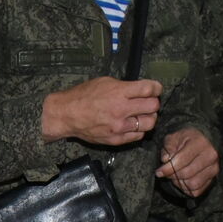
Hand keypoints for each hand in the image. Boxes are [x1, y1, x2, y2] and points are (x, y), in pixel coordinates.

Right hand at [40, 77, 162, 145]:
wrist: (66, 115)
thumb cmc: (83, 96)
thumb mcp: (104, 82)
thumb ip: (124, 87)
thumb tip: (140, 90)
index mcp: (119, 92)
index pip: (149, 89)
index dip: (156, 88)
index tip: (155, 89)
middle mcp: (121, 110)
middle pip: (153, 106)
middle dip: (153, 102)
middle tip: (148, 102)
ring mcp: (119, 127)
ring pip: (150, 123)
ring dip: (148, 117)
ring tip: (141, 115)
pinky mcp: (116, 139)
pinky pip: (138, 136)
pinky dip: (139, 129)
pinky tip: (132, 124)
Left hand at [156, 127, 219, 196]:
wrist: (201, 141)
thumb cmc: (186, 139)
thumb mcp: (174, 137)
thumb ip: (168, 147)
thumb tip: (165, 160)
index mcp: (200, 142)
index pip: (181, 160)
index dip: (167, 168)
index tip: (159, 172)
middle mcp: (210, 155)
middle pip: (186, 173)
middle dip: (172, 175)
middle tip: (167, 173)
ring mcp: (214, 168)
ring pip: (192, 184)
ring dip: (180, 183)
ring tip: (175, 176)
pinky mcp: (213, 178)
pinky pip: (197, 191)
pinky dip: (186, 189)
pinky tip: (183, 180)